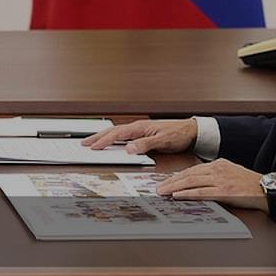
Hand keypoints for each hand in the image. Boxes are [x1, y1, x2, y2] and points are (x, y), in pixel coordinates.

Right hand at [81, 118, 196, 154]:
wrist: (192, 131)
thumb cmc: (179, 134)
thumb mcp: (163, 141)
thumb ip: (145, 145)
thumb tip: (128, 149)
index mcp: (140, 127)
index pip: (117, 134)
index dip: (104, 141)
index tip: (93, 147)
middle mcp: (138, 127)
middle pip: (112, 131)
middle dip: (97, 137)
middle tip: (84, 143)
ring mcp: (139, 130)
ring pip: (116, 133)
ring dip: (103, 137)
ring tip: (92, 142)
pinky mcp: (143, 134)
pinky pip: (123, 136)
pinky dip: (112, 139)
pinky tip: (110, 143)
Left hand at [156, 159, 267, 211]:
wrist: (268, 189)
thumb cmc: (250, 184)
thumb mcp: (231, 173)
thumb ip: (216, 174)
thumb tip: (199, 182)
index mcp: (218, 164)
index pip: (192, 169)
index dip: (177, 176)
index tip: (166, 181)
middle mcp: (217, 169)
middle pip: (188, 174)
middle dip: (171, 181)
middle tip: (158, 187)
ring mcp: (221, 180)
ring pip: (192, 182)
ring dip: (175, 187)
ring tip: (163, 192)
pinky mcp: (225, 191)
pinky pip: (202, 192)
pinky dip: (188, 193)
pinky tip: (178, 195)